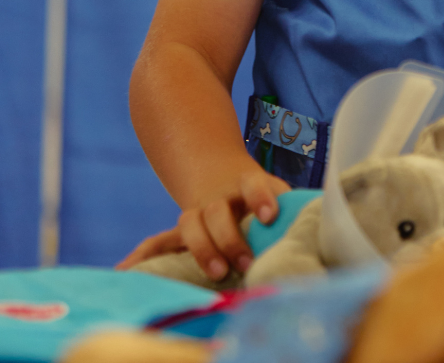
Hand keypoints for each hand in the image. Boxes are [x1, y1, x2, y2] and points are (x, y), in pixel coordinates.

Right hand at [117, 162, 289, 280]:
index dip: (261, 198)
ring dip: (200, 249)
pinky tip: (125, 269)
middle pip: (217, 212)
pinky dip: (143, 254)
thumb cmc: (258, 190)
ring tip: (215, 273)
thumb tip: (319, 219)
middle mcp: (219, 197)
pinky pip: (159, 240)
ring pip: (190, 224)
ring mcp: (197, 211)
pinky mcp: (182, 229)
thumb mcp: (275, 187)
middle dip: (229, 238)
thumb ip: (290, 204)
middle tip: (244, 262)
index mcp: (246, 182)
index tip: (270, 216)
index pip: (255, 185)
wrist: (219, 170)